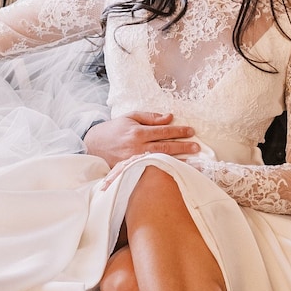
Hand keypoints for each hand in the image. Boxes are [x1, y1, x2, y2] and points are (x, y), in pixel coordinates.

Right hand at [84, 111, 198, 167]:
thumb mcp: (129, 117)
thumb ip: (150, 117)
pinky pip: (152, 171)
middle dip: (183, 147)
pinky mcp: (132, 171)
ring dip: (180, 162)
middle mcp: (137, 147)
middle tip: (198, 147)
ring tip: (195, 163)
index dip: (178, 131)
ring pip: (161, 161)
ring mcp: (135, 161)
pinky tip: (177, 173)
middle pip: (165, 148)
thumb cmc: (113, 130)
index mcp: (137, 132)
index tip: (191, 131)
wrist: (93, 146)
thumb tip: (169, 117)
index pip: (163, 131)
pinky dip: (166, 172)